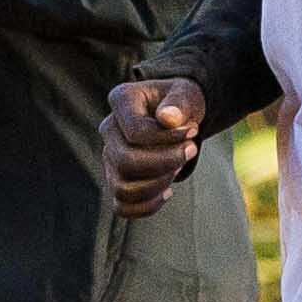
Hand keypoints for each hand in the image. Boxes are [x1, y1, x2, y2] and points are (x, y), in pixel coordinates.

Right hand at [103, 78, 210, 219]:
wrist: (177, 118)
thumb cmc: (181, 104)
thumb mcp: (186, 94)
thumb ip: (180, 102)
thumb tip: (168, 118)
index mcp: (121, 100)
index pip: (136, 132)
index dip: (169, 138)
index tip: (193, 131)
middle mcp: (108, 129)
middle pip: (125, 162)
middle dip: (165, 162)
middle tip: (191, 150)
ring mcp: (109, 157)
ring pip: (122, 189)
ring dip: (158, 185)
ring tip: (178, 168)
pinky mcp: (116, 179)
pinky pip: (122, 207)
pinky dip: (148, 206)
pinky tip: (169, 191)